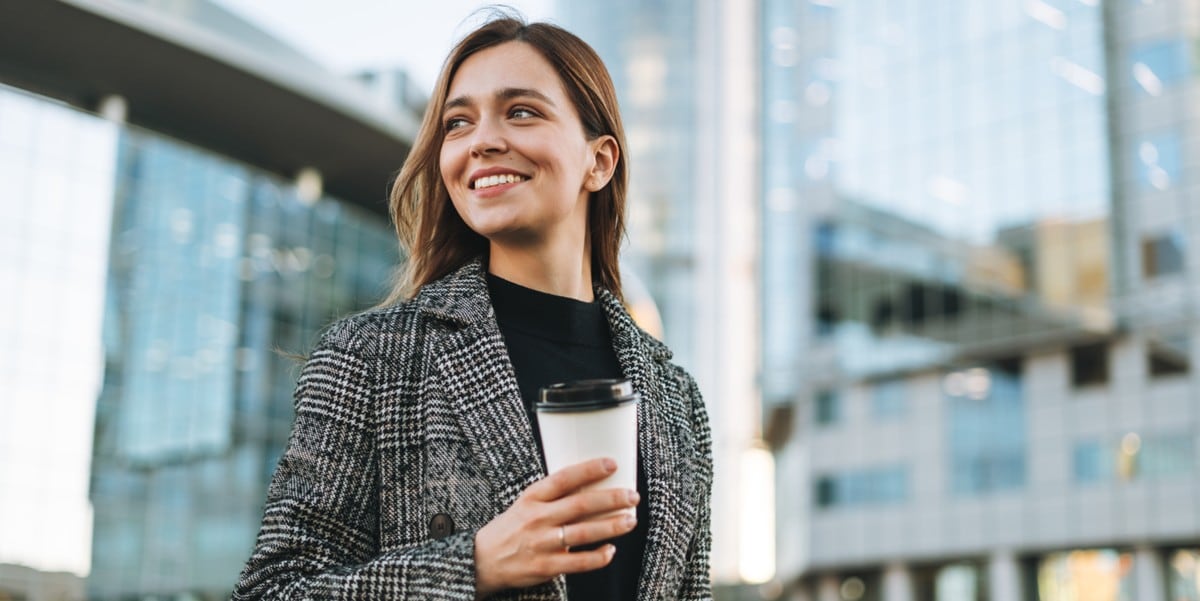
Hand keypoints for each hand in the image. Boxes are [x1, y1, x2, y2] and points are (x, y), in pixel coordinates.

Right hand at [473, 457, 639, 598]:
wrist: (483, 560)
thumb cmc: (511, 528)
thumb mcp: (525, 503)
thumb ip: (553, 496)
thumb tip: (591, 486)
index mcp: (533, 497)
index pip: (564, 478)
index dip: (590, 470)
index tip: (612, 464)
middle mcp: (538, 518)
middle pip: (581, 505)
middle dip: (611, 499)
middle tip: (632, 496)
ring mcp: (542, 543)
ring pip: (584, 533)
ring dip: (611, 526)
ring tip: (630, 521)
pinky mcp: (546, 566)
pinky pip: (579, 562)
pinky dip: (598, 557)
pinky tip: (610, 551)